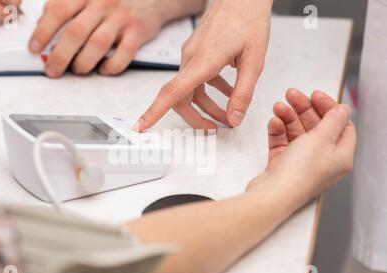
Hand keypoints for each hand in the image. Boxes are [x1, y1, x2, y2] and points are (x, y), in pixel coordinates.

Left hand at [29, 0, 204, 77]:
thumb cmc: (114, 2)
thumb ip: (66, 9)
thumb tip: (41, 29)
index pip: (58, 11)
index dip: (43, 31)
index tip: (34, 48)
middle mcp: (102, 3)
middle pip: (76, 32)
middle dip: (60, 55)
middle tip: (52, 70)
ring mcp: (121, 18)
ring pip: (98, 44)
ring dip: (84, 62)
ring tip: (77, 70)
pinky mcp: (137, 32)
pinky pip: (124, 53)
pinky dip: (112, 66)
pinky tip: (103, 69)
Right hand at [134, 0, 272, 130]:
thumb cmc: (249, 20)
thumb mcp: (254, 61)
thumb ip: (243, 93)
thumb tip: (233, 119)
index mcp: (202, 61)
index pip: (172, 92)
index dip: (154, 112)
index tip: (140, 127)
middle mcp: (191, 58)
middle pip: (180, 98)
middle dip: (195, 118)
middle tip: (213, 130)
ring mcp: (191, 54)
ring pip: (190, 89)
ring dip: (207, 106)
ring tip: (227, 115)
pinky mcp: (196, 51)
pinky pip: (197, 78)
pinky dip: (211, 90)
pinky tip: (229, 91)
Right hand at [248, 89, 356, 207]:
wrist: (273, 194)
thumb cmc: (299, 175)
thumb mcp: (322, 138)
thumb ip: (333, 120)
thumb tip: (342, 110)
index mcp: (340, 156)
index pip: (341, 126)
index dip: (329, 108)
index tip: (315, 96)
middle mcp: (322, 160)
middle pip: (317, 127)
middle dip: (304, 109)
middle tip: (293, 96)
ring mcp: (302, 162)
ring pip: (297, 132)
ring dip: (288, 117)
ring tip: (279, 107)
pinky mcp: (283, 164)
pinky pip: (282, 142)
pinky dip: (278, 131)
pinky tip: (275, 123)